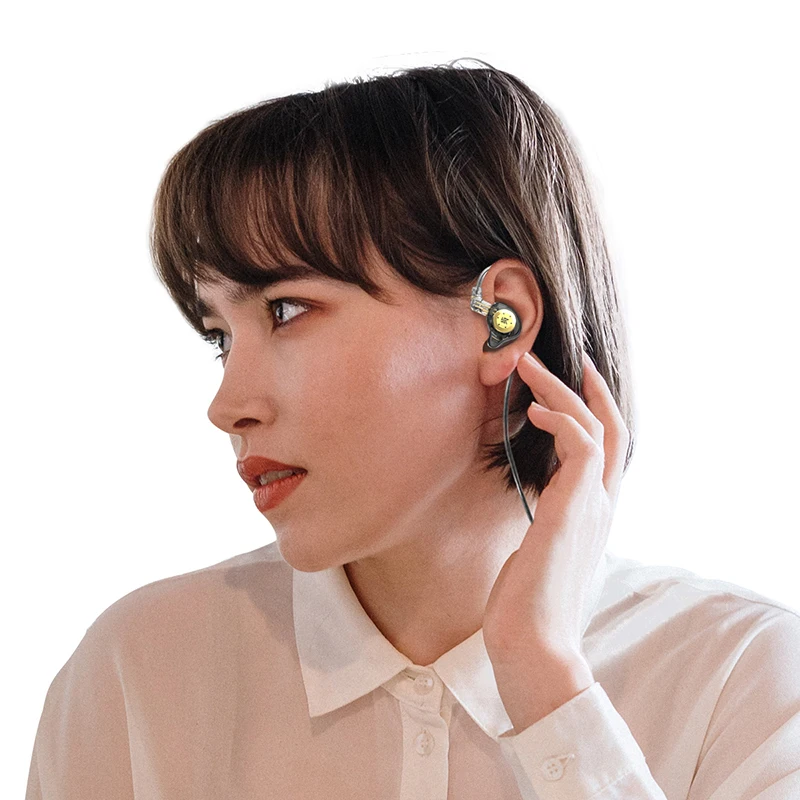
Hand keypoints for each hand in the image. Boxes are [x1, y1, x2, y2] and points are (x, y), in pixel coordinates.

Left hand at [482, 350, 629, 662]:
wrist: (533, 642)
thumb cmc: (527, 602)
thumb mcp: (539, 549)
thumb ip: (546, 522)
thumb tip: (534, 509)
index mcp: (592, 511)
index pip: (605, 448)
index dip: (591, 410)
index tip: (568, 382)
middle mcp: (601, 504)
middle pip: (610, 427)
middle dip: (584, 386)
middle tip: (555, 356)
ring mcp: (593, 505)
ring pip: (596, 427)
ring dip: (562, 390)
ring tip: (527, 367)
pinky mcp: (574, 508)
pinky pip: (581, 446)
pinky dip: (562, 420)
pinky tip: (534, 410)